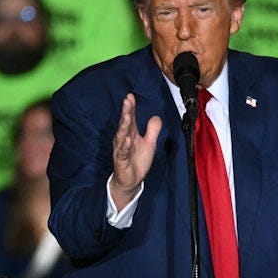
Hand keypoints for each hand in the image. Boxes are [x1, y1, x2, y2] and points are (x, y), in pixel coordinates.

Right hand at [110, 93, 161, 209]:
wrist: (132, 180)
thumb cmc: (137, 161)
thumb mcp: (149, 144)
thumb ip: (152, 130)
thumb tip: (156, 116)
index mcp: (130, 134)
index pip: (130, 118)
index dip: (130, 108)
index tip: (130, 96)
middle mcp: (124, 140)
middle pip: (125, 124)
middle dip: (126, 112)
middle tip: (127, 101)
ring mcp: (121, 150)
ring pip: (121, 136)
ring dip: (124, 126)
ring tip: (127, 116)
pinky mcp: (121, 161)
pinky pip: (122, 153)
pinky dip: (125, 146)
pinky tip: (127, 140)